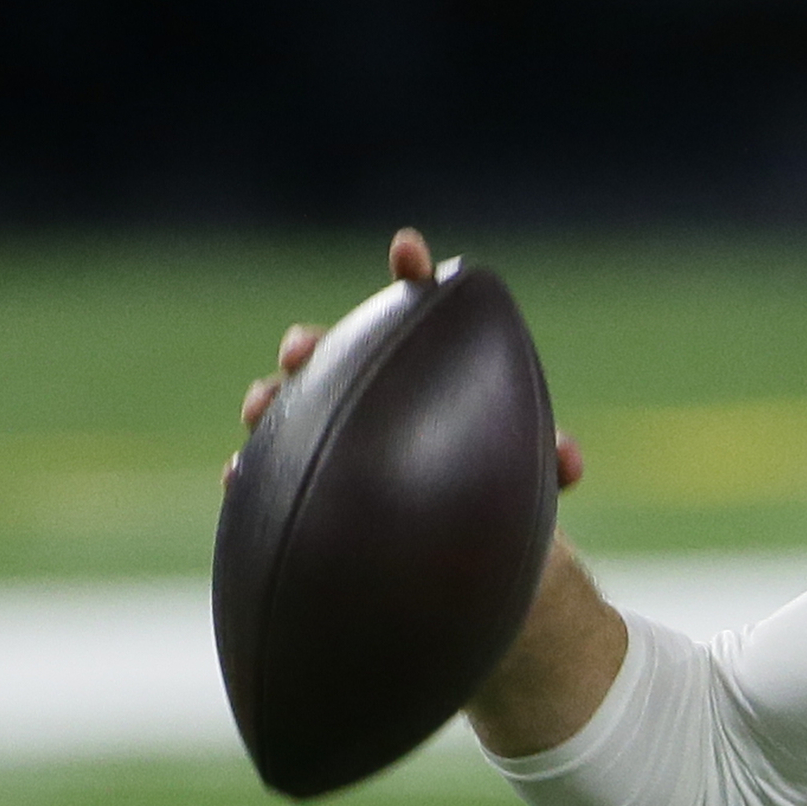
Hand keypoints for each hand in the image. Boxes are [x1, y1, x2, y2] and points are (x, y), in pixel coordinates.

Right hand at [229, 227, 584, 489]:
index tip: (408, 249)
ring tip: (259, 408)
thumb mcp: (525, 478)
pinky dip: (249, 469)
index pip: (416, 307)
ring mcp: (325, 431)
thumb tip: (568, 462)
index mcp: (424, 369)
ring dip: (268, 399)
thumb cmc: (489, 491)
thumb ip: (547, 463)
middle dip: (311, 342)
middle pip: (329, 350)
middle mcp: (366, 389)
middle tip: (302, 350)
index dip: (412, 275)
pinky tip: (237, 476)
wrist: (451, 556)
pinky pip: (263, 469)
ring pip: (283, 403)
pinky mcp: (298, 478)